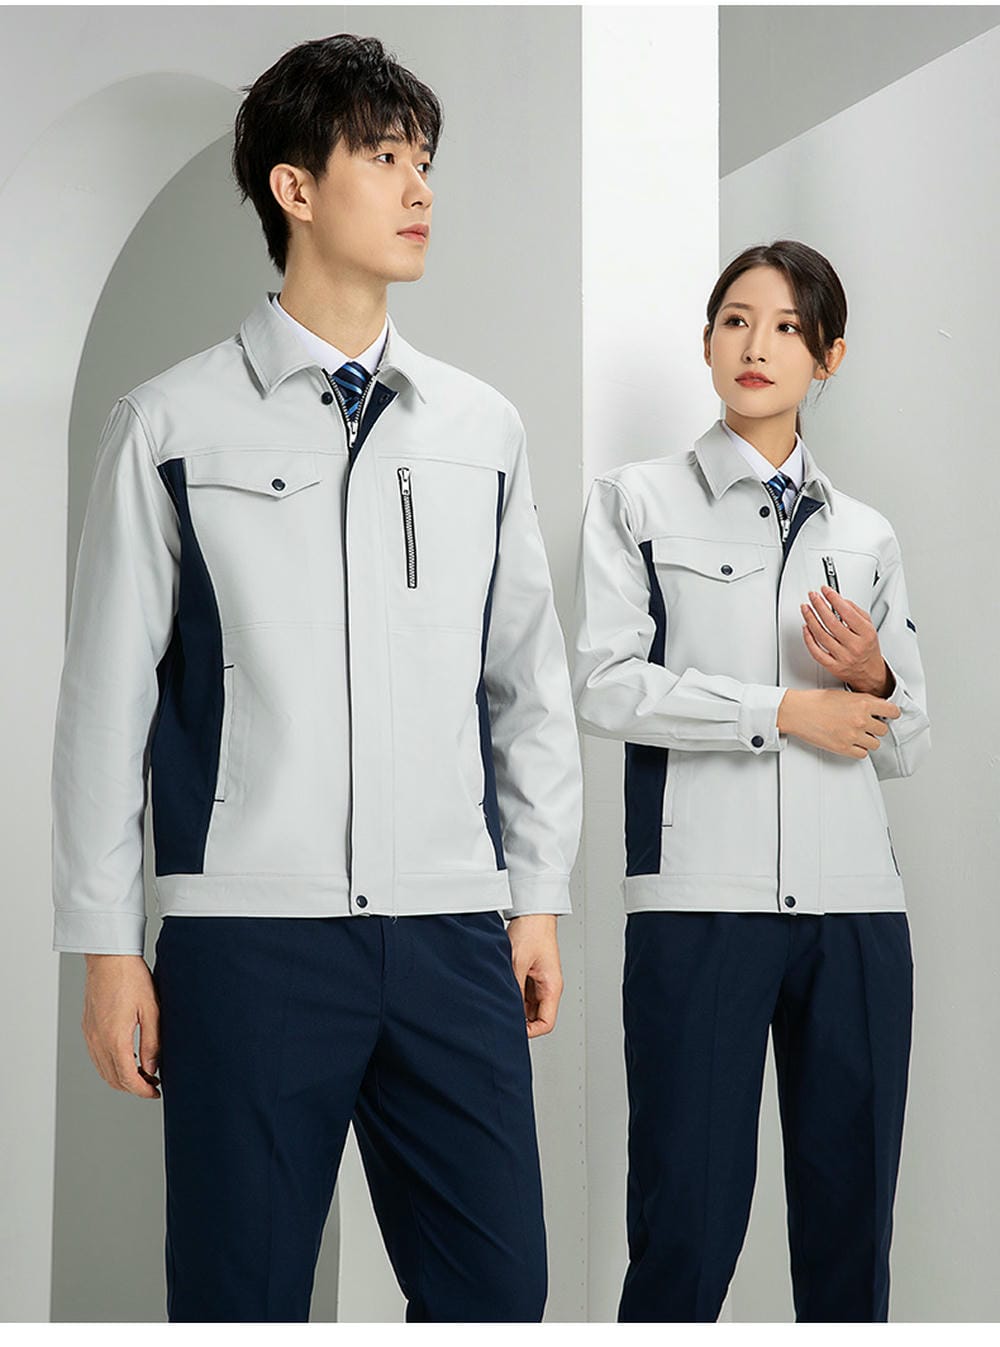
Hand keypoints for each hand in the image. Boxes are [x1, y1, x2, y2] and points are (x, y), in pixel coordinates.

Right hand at [82, 954, 160, 1097]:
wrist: (109, 957)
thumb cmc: (131, 977)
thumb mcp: (152, 1010)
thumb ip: (152, 1043)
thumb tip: (152, 1068)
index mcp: (114, 1038)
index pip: (127, 1078)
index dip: (142, 1090)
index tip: (156, 1092)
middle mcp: (97, 1040)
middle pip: (113, 1079)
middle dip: (134, 1087)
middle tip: (153, 1085)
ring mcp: (90, 1034)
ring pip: (103, 1070)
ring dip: (122, 1078)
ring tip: (144, 1073)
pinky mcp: (88, 1027)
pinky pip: (97, 1057)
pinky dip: (112, 1065)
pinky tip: (127, 1058)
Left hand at [505, 914, 562, 1038]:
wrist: (532, 914)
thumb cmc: (531, 932)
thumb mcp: (517, 963)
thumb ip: (514, 988)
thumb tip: (505, 1008)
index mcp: (552, 987)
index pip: (546, 1023)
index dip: (530, 1032)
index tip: (513, 1030)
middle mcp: (548, 986)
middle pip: (537, 1017)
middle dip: (520, 1019)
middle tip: (501, 1015)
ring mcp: (540, 981)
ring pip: (528, 1006)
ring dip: (515, 1005)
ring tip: (500, 999)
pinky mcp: (532, 974)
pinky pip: (524, 993)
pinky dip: (513, 994)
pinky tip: (502, 988)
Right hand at [777, 687, 899, 757]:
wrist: (798, 712)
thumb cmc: (816, 701)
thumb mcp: (844, 694)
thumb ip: (862, 701)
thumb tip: (876, 708)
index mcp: (863, 703)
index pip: (892, 711)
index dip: (891, 714)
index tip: (888, 715)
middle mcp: (861, 719)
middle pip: (883, 730)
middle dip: (876, 727)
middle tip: (865, 725)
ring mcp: (853, 735)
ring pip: (875, 743)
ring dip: (868, 740)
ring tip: (857, 734)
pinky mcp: (844, 748)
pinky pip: (863, 754)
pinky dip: (858, 750)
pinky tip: (851, 743)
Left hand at [800, 585, 891, 694]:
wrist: (870, 673)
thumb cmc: (868, 649)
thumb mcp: (869, 627)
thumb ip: (856, 612)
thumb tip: (839, 600)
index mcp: (866, 634)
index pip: (847, 612)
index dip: (833, 598)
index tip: (825, 590)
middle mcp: (854, 646)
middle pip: (831, 622)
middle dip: (819, 605)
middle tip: (813, 596)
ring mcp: (843, 657)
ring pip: (821, 635)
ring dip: (810, 619)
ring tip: (806, 608)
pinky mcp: (833, 666)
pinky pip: (816, 652)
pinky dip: (808, 639)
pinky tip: (806, 628)